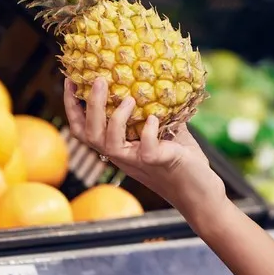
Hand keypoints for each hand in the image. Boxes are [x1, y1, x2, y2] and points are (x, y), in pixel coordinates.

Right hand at [64, 78, 226, 221]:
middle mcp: (123, 157)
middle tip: (99, 81)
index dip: (73, 107)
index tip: (70, 81)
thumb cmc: (184, 163)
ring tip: (128, 98)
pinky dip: (148, 131)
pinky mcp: (158, 164)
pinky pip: (146, 149)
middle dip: (89, 106)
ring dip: (115, 118)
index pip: (84, 129)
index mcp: (120, 148)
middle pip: (89, 135)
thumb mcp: (167, 132)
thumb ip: (158, 111)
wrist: (202, 194)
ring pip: (109, 144)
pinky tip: (155, 118)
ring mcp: (138, 162)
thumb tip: (158, 80)